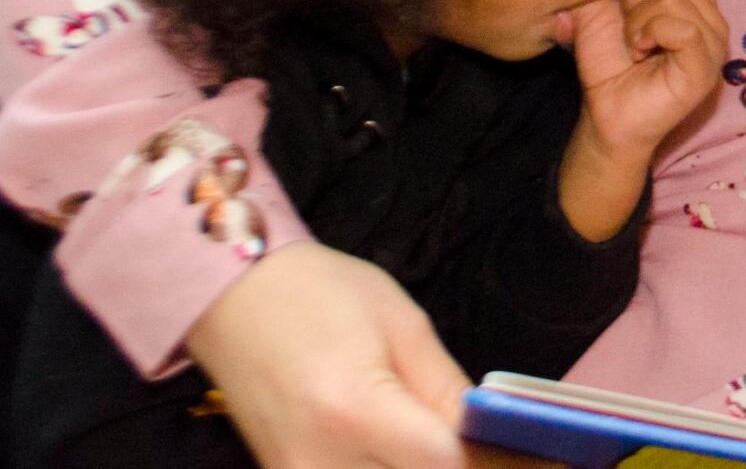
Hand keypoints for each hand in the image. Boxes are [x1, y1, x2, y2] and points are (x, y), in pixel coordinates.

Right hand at [185, 240, 468, 468]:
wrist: (232, 298)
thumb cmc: (319, 294)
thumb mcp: (402, 324)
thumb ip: (446, 389)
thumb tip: (487, 436)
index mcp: (355, 412)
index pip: (445, 465)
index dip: (486, 457)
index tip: (514, 445)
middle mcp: (319, 462)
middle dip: (452, 466)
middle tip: (472, 439)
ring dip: (415, 467)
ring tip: (431, 441)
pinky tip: (393, 450)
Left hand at [554, 0, 725, 235]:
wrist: (605, 113)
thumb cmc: (609, 65)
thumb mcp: (600, 11)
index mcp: (696, 0)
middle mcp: (712, 18)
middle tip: (631, 30)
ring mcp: (713, 43)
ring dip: (637, 21)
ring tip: (635, 46)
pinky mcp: (704, 66)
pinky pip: (678, 27)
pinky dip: (647, 34)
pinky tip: (641, 54)